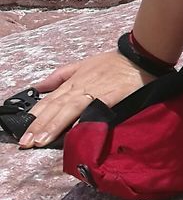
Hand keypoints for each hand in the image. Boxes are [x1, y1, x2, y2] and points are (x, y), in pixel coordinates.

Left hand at [16, 49, 155, 147]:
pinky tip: (74, 131)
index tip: (24, 133)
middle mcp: (80, 87)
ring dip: (54, 125)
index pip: (49, 101)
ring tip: (42, 140)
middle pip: (56, 107)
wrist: (141, 57)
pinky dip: (84, 119)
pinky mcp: (111, 96)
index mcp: (73, 81)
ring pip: (69, 109)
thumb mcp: (84, 63)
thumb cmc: (115, 62)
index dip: (36, 116)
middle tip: (27, 142)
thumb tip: (38, 87)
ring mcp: (95, 91)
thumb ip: (60, 75)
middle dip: (40, 125)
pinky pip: (94, 108)